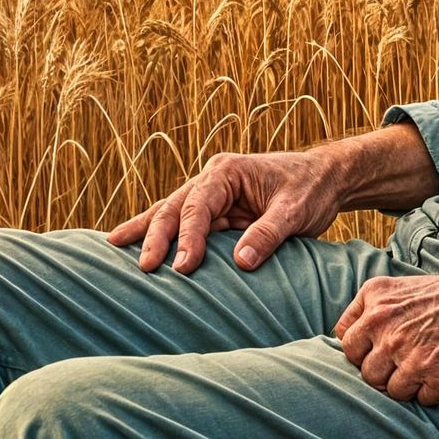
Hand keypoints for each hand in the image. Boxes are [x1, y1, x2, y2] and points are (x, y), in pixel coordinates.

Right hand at [106, 148, 343, 273]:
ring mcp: (212, 194)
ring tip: (112, 246)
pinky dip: (162, 234)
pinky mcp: (217, 211)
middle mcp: (213, 179)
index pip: (199, 206)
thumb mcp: (295, 211)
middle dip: (155, 236)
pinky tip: (137, 245)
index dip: (188, 237)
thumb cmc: (311, 189)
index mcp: (228, 171)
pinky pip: (185, 223)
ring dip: (145, 231)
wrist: (325, 179)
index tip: (184, 267)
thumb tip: (241, 261)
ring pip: (171, 213)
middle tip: (143, 268)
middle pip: (175, 207)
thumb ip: (268, 233)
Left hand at [333, 261, 438, 405]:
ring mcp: (407, 353)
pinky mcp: (431, 376)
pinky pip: (419, 400)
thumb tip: (352, 341)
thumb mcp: (403, 288)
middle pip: (364, 371)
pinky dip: (431, 393)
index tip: (378, 351)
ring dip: (406, 386)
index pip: (346, 340)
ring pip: (388, 390)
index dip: (362, 350)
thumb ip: (374, 311)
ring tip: (426, 370)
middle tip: (405, 365)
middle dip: (382, 373)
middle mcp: (385, 325)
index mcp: (375, 299)